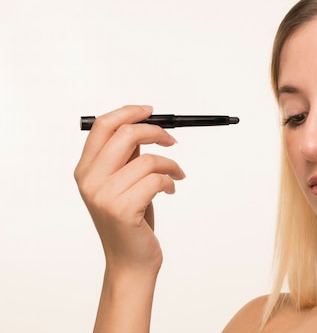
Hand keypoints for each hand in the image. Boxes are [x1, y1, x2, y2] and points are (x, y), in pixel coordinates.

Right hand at [74, 105, 185, 274]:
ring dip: (171, 164)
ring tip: (175, 175)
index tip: (151, 111)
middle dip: (156, 132)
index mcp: (85, 170)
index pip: (102, 126)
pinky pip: (157, 179)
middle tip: (172, 141)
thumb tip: (143, 126)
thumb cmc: (130, 220)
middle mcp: (89, 180)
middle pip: (125, 134)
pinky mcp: (123, 209)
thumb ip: (126, 157)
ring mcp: (104, 195)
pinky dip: (171, 181)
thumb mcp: (122, 183)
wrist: (129, 261)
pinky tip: (170, 189)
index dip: (129, 112)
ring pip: (148, 159)